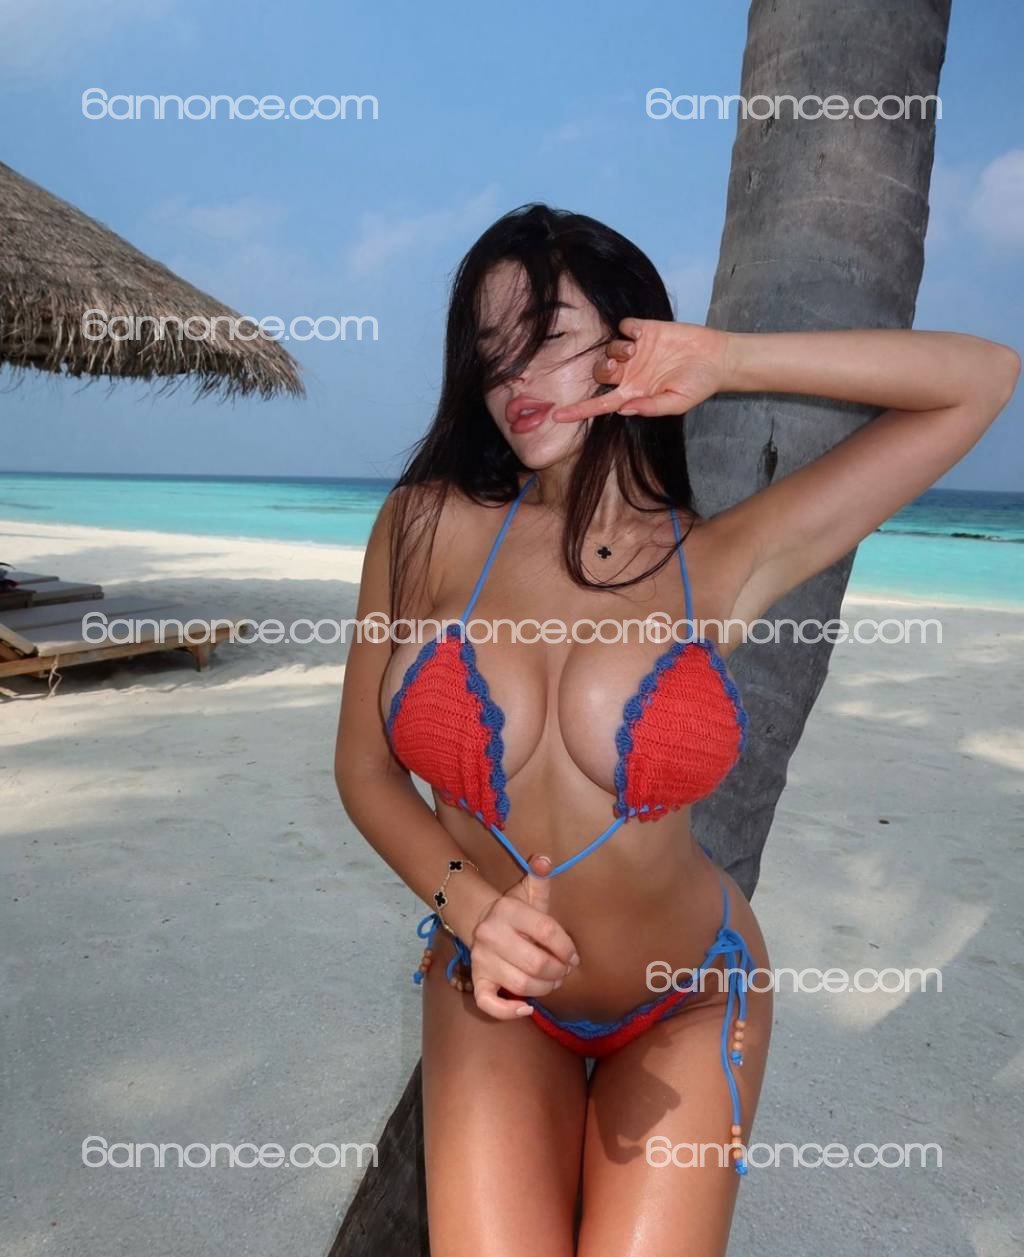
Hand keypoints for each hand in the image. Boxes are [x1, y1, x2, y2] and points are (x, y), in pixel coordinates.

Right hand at [468, 854, 580, 1020]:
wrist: (480, 920)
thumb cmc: (515, 910)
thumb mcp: (528, 891)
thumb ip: (540, 876)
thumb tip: (545, 859)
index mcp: (508, 910)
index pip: (547, 931)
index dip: (566, 947)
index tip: (573, 956)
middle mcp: (491, 934)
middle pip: (536, 963)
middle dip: (558, 972)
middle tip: (564, 972)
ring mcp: (482, 959)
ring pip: (520, 985)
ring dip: (544, 990)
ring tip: (552, 983)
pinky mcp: (476, 978)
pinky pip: (488, 1003)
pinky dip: (508, 1012)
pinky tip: (526, 1008)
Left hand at [550, 319, 731, 422]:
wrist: (718, 359)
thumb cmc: (698, 385)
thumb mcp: (677, 403)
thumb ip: (651, 407)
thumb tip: (624, 409)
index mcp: (634, 393)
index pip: (599, 405)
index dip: (578, 411)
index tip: (556, 416)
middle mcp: (631, 373)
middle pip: (599, 373)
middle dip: (602, 369)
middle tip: (617, 366)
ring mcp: (637, 352)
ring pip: (609, 349)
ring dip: (616, 349)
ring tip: (635, 349)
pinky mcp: (646, 331)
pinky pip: (625, 326)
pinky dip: (628, 329)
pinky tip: (642, 333)